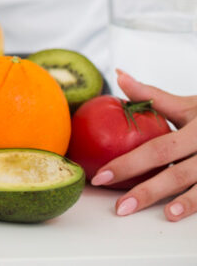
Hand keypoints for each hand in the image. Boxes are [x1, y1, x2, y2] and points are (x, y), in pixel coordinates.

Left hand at [91, 70, 196, 220]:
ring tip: (163, 215)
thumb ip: (153, 95)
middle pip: (176, 172)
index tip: (102, 176)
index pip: (157, 148)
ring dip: (183, 204)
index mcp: (196, 127)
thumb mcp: (188, 104)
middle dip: (146, 191)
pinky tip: (184, 214)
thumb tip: (119, 75)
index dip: (128, 163)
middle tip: (120, 207)